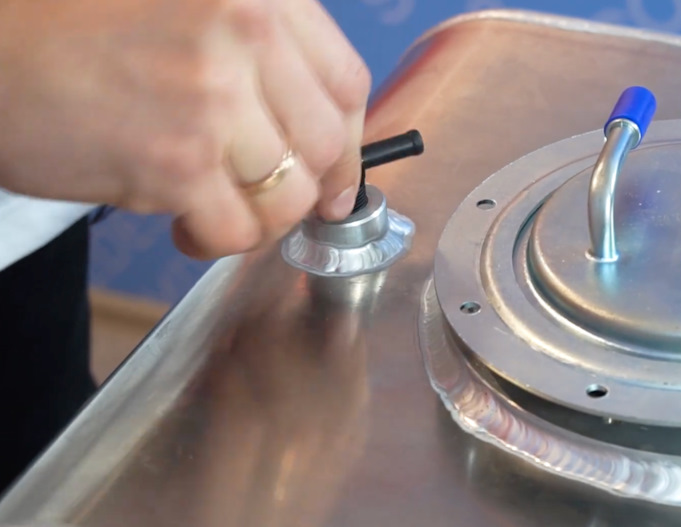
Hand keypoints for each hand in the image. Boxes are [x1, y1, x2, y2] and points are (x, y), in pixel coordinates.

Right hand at [0, 0, 370, 258]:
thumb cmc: (74, 28)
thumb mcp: (188, 9)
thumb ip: (257, 54)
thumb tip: (318, 130)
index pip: (346, 83)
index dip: (351, 139)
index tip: (338, 167)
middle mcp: (246, 36)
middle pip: (328, 144)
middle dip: (310, 187)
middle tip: (279, 201)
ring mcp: (213, 99)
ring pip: (290, 194)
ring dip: (261, 219)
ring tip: (221, 208)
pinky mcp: (176, 161)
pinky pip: (237, 228)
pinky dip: (216, 240)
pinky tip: (187, 225)